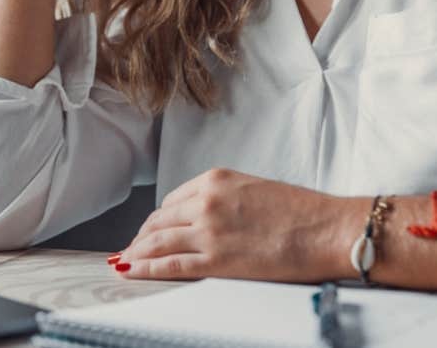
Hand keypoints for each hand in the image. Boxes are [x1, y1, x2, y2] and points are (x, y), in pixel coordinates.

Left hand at [114, 168, 355, 281]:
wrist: (327, 229)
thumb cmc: (301, 212)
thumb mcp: (252, 190)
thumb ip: (224, 200)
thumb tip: (206, 217)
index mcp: (214, 180)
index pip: (172, 200)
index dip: (158, 219)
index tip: (150, 230)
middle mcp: (205, 201)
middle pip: (160, 220)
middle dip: (142, 236)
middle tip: (131, 248)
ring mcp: (209, 230)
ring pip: (158, 240)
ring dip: (137, 252)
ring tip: (125, 262)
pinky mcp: (217, 259)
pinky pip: (171, 263)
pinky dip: (147, 267)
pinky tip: (133, 271)